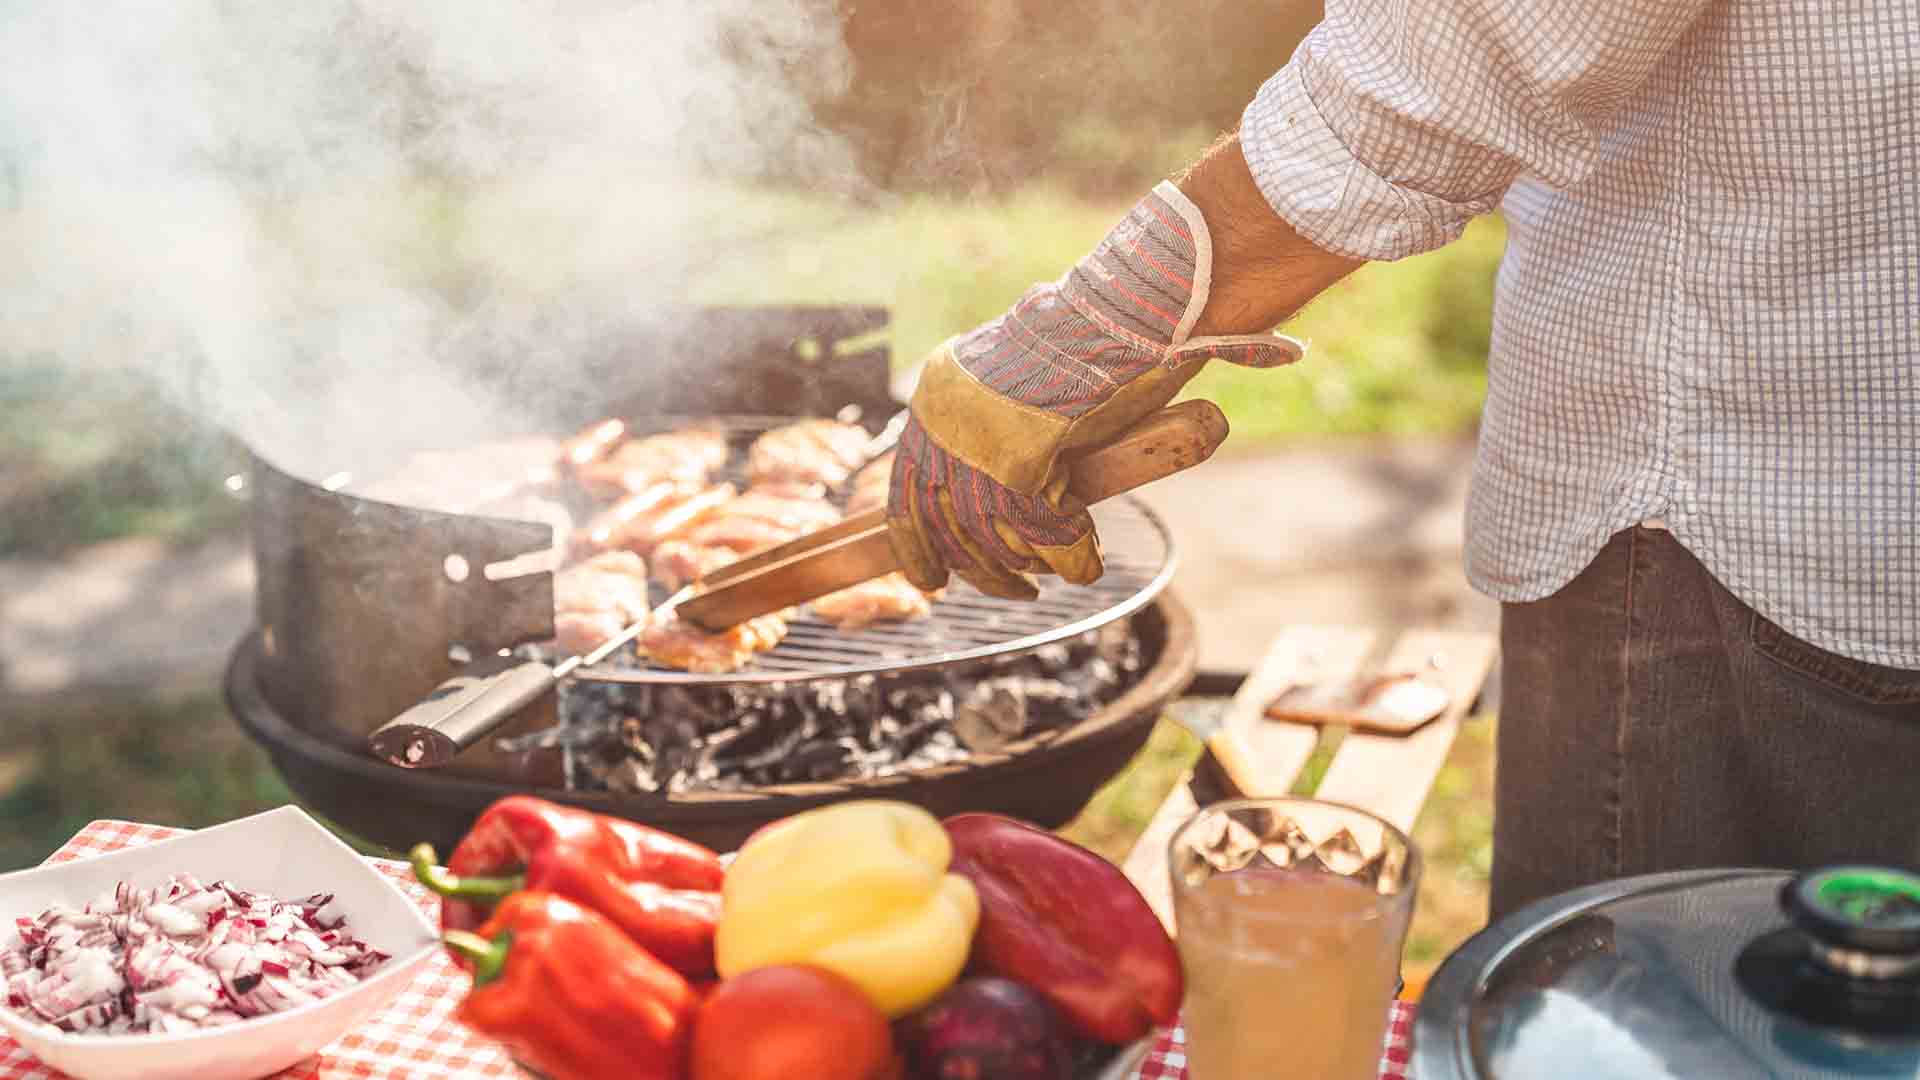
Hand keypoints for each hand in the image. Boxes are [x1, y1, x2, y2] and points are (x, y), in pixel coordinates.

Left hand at [886, 180, 1303, 598]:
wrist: (1117, 309)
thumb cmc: (1087, 334)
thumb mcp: (1020, 376)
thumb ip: (1002, 421)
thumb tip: (1014, 481)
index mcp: (934, 395)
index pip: (903, 489)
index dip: (915, 543)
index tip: (929, 578)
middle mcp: (941, 422)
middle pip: (939, 524)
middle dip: (971, 569)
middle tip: (1010, 591)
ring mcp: (973, 444)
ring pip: (984, 537)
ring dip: (1018, 572)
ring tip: (1047, 583)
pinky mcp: (1016, 464)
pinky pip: (1036, 530)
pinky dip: (1064, 555)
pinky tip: (1084, 564)